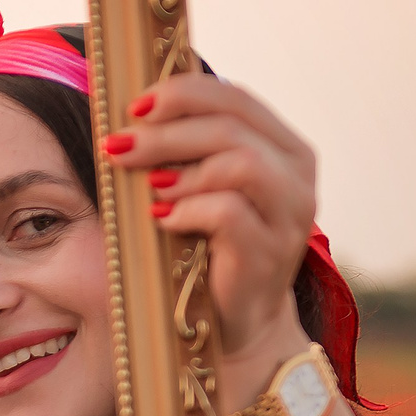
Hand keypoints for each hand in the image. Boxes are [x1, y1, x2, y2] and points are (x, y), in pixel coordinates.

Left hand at [103, 74, 316, 369]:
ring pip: (240, 163)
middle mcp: (296, 177)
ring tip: (146, 187)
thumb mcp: (202, 188)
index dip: (184, 93)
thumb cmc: (210, 247)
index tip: (134, 106)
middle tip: (119, 145)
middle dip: (167, 131)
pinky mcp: (269, 253)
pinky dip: (188, 210)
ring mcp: (289, 216)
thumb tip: (136, 110)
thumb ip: (189, 150)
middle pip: (232, 126)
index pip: (237, 99)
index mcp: (284, 148)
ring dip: (180, 169)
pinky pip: (229, 213)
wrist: (237, 322)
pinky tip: (162, 220)